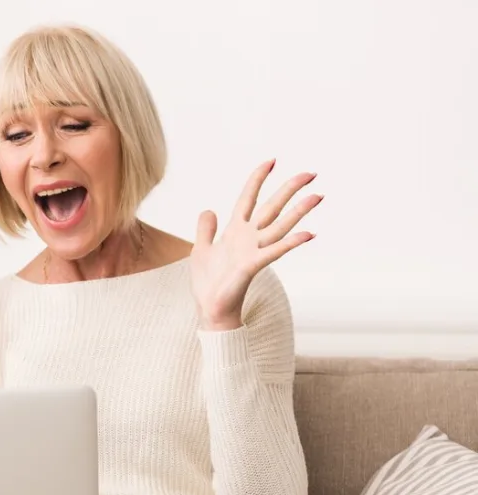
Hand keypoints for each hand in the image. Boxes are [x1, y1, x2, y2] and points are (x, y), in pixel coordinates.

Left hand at [190, 159, 321, 330]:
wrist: (210, 308)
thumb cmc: (208, 282)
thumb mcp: (201, 249)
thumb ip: (205, 229)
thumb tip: (209, 209)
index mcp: (234, 231)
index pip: (248, 198)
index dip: (258, 179)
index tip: (272, 161)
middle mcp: (248, 237)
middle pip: (272, 207)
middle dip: (289, 189)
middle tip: (311, 173)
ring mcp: (253, 250)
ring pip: (280, 226)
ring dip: (299, 211)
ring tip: (318, 196)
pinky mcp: (252, 265)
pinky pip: (275, 251)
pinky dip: (291, 242)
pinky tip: (309, 233)